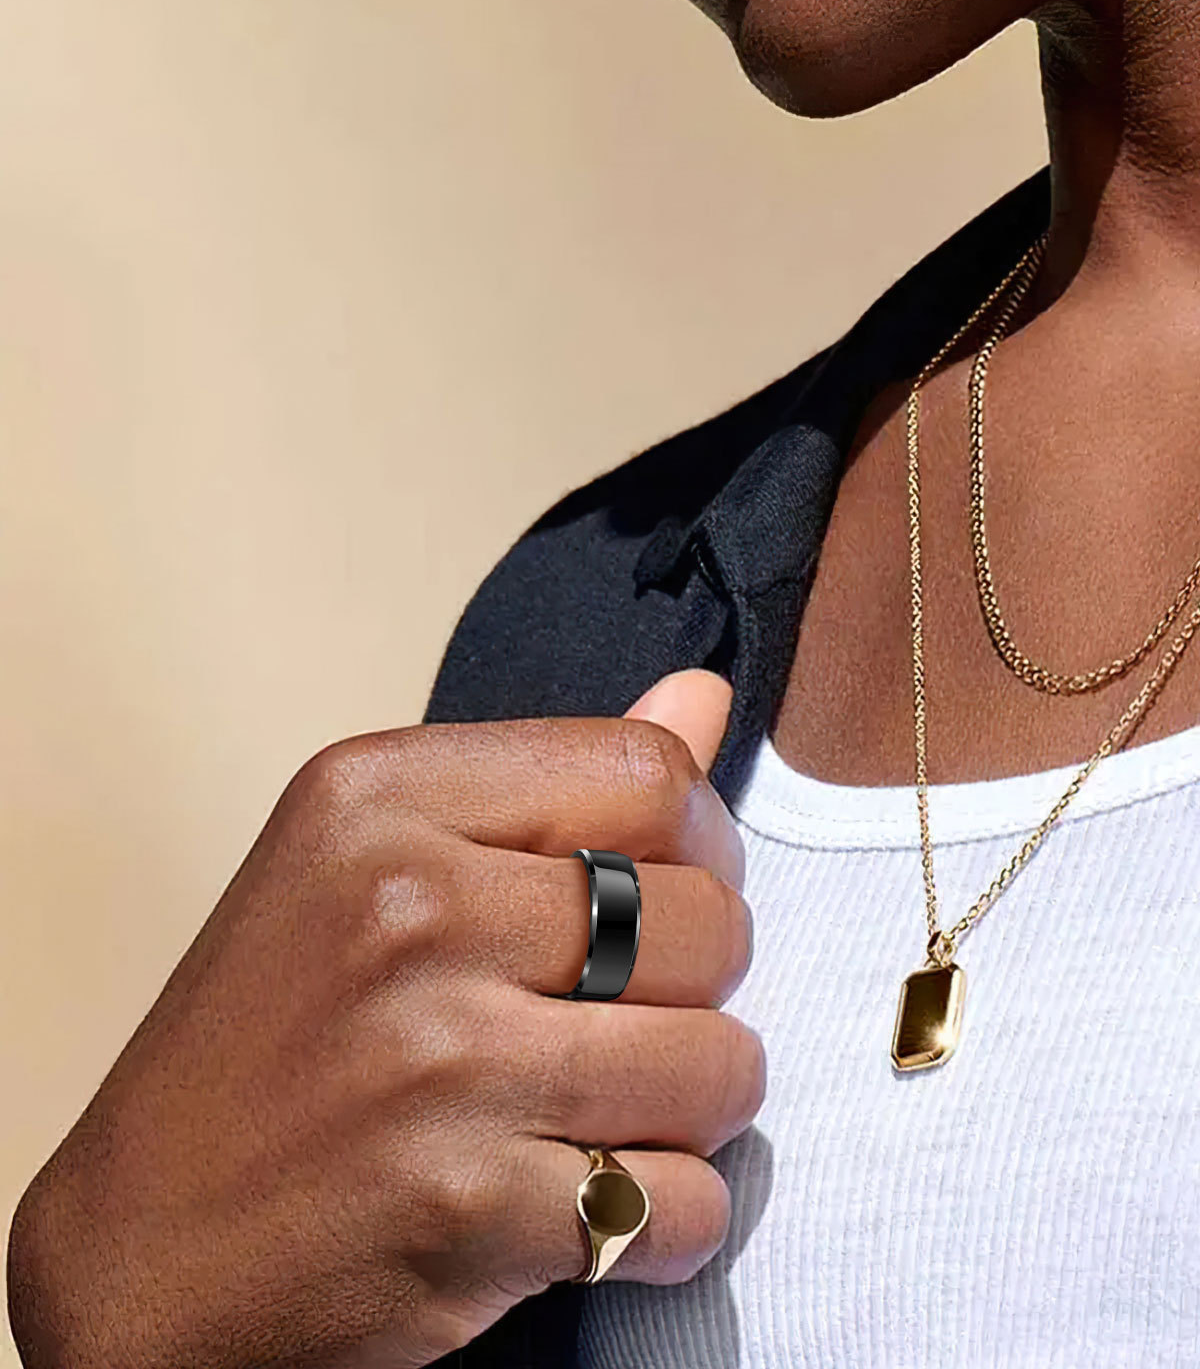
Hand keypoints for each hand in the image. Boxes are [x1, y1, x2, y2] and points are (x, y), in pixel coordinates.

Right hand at [6, 669, 761, 1368]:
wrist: (144, 1253)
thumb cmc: (266, 1047)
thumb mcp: (366, 860)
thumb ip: (549, 781)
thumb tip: (705, 698)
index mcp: (377, 797)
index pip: (649, 778)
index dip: (699, 845)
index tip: (666, 890)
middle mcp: (409, 909)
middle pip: (705, 920)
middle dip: (697, 985)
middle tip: (625, 1015)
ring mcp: (440, 1061)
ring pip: (718, 1066)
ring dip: (692, 1107)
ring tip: (608, 1110)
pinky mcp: (467, 1205)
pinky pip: (679, 1204)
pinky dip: (664, 1219)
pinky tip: (587, 1201)